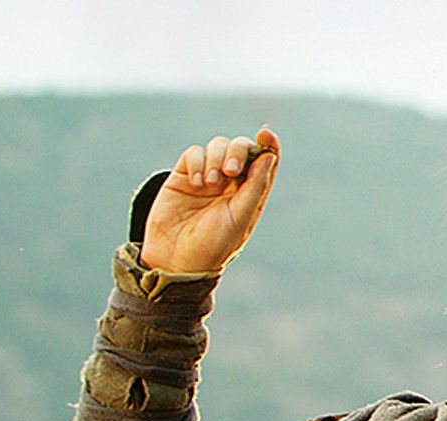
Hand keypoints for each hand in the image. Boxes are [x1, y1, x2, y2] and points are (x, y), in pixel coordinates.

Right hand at [140, 129, 280, 273]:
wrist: (176, 259)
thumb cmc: (214, 244)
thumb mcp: (240, 217)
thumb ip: (255, 186)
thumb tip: (269, 156)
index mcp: (251, 193)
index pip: (264, 161)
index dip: (267, 144)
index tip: (265, 134)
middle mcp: (231, 182)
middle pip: (240, 147)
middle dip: (238, 152)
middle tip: (232, 172)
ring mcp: (207, 177)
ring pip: (217, 146)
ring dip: (216, 158)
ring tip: (210, 184)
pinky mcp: (183, 176)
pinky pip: (194, 153)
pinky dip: (197, 162)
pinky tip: (197, 184)